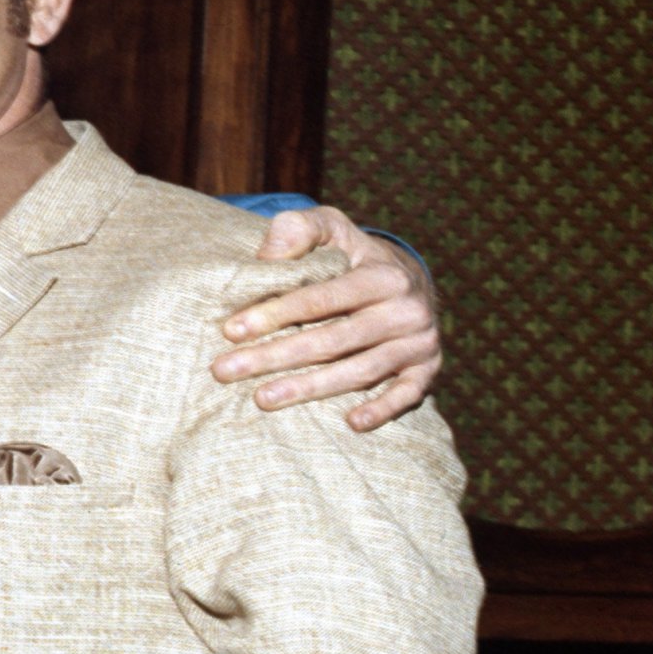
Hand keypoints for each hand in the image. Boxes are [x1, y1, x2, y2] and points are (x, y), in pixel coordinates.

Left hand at [215, 205, 440, 431]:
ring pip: (361, 371)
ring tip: (261, 399)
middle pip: (333, 340)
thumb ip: (300, 229)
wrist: (408, 280)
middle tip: (225, 371)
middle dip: (275, 356)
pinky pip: (408, 395)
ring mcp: (419, 342)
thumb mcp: (331, 229)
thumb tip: (268, 255)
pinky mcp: (427, 369)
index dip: (275, 314)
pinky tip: (351, 423)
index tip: (231, 331)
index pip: (321, 299)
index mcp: (382, 275)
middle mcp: (406, 309)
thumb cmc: (352, 256)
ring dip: (310, 389)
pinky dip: (382, 409)